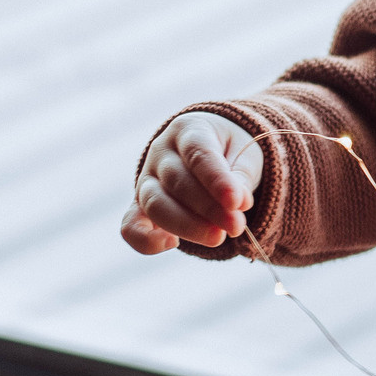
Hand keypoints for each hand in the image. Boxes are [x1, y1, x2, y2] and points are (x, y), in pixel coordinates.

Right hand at [122, 113, 264, 251]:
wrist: (213, 150)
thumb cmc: (230, 151)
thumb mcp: (245, 153)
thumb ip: (242, 175)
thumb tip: (238, 203)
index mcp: (188, 130)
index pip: (198, 154)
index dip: (217, 180)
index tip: (238, 202)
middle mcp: (161, 153)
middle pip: (177, 182)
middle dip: (209, 209)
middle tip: (237, 226)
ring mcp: (146, 180)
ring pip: (156, 205)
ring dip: (187, 226)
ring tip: (218, 237)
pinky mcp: (140, 207)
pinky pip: (131, 227)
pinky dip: (146, 241)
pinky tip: (173, 244)